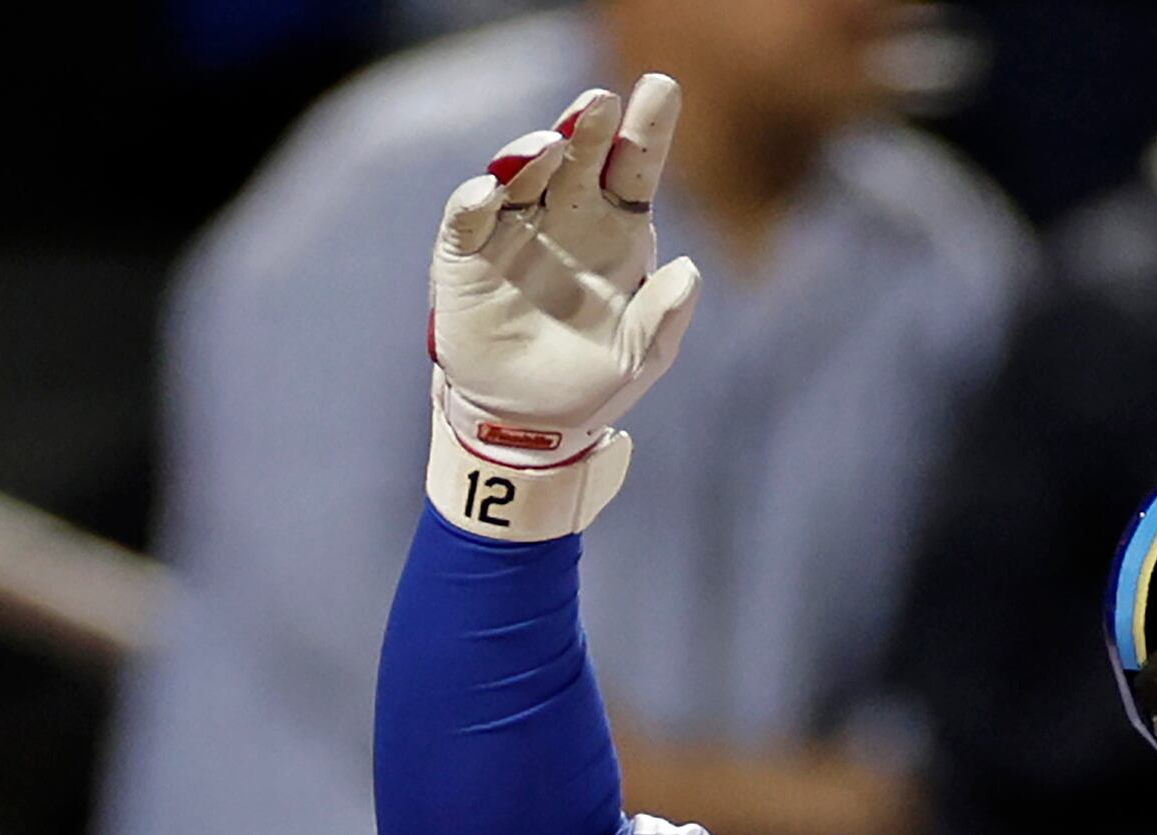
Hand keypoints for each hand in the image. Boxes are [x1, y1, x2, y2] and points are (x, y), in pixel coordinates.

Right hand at [425, 75, 701, 539]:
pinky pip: (468, 218)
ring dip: (531, 154)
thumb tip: (689, 271)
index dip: (648, 129)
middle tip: (599, 102)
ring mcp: (515, 230)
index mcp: (619, 233)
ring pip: (520, 175)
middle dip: (587, 125)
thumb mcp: (640, 357)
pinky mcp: (467, 254)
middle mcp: (567, 218)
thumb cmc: (593, 382)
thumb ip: (664, 316)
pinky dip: (476, 200)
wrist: (529, 424)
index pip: (634, 169)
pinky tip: (491, 190)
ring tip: (548, 145)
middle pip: (577, 157)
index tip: (661, 88)